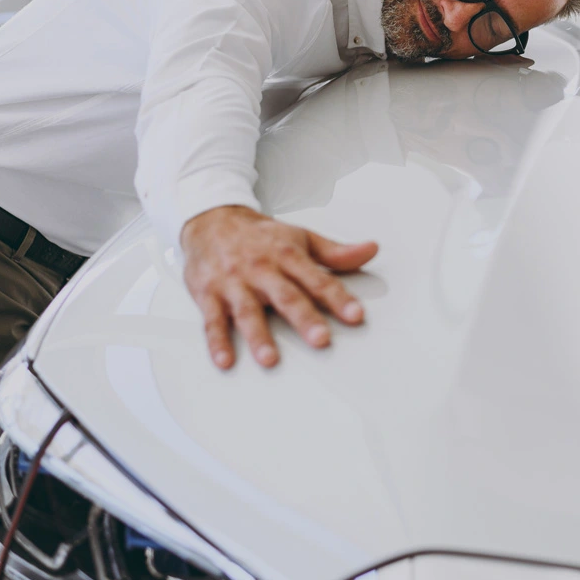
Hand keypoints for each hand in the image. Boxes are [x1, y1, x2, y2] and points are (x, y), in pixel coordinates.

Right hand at [180, 205, 377, 369]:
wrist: (211, 219)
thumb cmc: (260, 235)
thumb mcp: (300, 237)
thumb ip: (336, 252)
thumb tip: (371, 250)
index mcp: (287, 255)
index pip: (318, 279)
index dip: (338, 298)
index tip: (355, 315)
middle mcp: (261, 269)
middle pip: (285, 296)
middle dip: (303, 318)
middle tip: (320, 339)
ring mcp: (234, 283)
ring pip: (247, 311)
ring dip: (258, 336)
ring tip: (270, 358)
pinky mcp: (208, 294)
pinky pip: (212, 320)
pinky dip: (217, 341)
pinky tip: (225, 360)